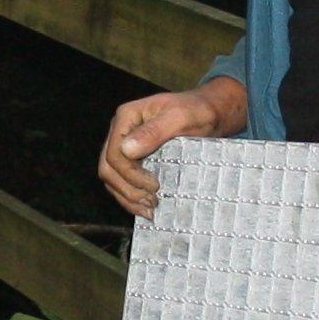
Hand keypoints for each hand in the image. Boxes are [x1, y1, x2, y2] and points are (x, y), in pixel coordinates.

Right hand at [98, 82, 245, 216]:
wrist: (210, 112)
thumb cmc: (198, 110)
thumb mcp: (180, 117)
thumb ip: (154, 131)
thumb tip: (127, 150)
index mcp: (127, 116)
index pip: (114, 153)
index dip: (131, 174)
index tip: (155, 185)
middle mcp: (120, 131)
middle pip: (108, 168)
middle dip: (127, 189)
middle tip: (152, 201)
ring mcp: (125, 145)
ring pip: (112, 178)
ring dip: (127, 197)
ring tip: (150, 209)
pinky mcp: (133, 158)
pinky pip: (122, 181)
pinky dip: (130, 197)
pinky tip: (145, 207)